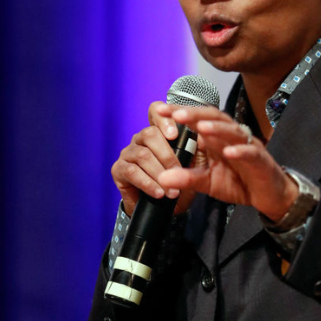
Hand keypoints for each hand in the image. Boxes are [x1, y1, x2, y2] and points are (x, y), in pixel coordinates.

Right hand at [112, 102, 197, 217]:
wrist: (165, 209)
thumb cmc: (179, 183)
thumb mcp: (194, 166)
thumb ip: (198, 150)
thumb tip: (202, 138)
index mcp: (158, 132)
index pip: (155, 111)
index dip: (163, 118)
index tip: (174, 134)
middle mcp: (140, 139)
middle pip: (150, 134)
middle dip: (167, 155)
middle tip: (179, 173)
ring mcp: (127, 153)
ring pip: (142, 155)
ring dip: (159, 174)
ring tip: (172, 190)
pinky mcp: (118, 169)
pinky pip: (131, 171)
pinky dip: (147, 183)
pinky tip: (158, 193)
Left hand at [156, 107, 298, 221]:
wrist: (267, 195)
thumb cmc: (238, 182)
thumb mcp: (207, 182)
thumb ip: (186, 178)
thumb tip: (162, 178)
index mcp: (216, 139)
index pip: (197, 119)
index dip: (179, 112)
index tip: (158, 110)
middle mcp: (230, 137)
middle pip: (214, 117)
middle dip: (195, 114)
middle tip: (177, 114)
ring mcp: (247, 146)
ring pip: (233, 131)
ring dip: (217, 128)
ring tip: (201, 127)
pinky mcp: (261, 160)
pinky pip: (251, 152)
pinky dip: (240, 151)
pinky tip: (229, 151)